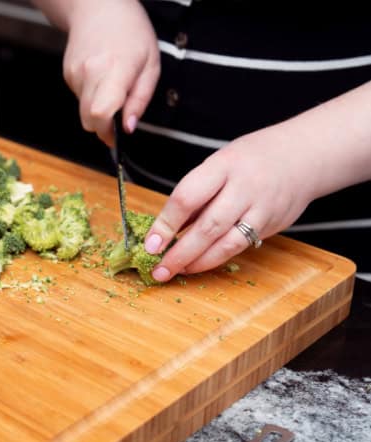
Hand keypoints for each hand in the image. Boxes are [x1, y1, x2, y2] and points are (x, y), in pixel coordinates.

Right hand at [62, 0, 158, 144]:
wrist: (99, 8)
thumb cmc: (130, 32)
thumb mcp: (150, 65)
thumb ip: (140, 99)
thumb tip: (128, 128)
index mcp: (115, 70)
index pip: (101, 114)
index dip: (107, 132)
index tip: (117, 136)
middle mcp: (90, 73)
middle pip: (88, 120)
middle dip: (103, 126)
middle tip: (118, 116)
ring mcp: (75, 74)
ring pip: (83, 111)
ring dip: (98, 109)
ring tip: (112, 86)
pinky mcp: (67, 75)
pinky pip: (80, 98)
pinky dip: (91, 96)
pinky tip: (101, 78)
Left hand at [143, 128, 319, 281]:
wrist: (306, 154)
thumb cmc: (252, 158)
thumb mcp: (219, 164)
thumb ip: (196, 194)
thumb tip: (165, 229)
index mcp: (224, 165)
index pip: (188, 197)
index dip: (166, 223)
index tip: (150, 244)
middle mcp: (245, 187)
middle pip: (208, 227)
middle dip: (180, 253)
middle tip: (159, 269)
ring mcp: (263, 208)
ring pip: (228, 243)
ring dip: (199, 262)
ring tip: (177, 271)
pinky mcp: (274, 225)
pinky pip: (242, 246)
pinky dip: (218, 257)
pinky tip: (201, 263)